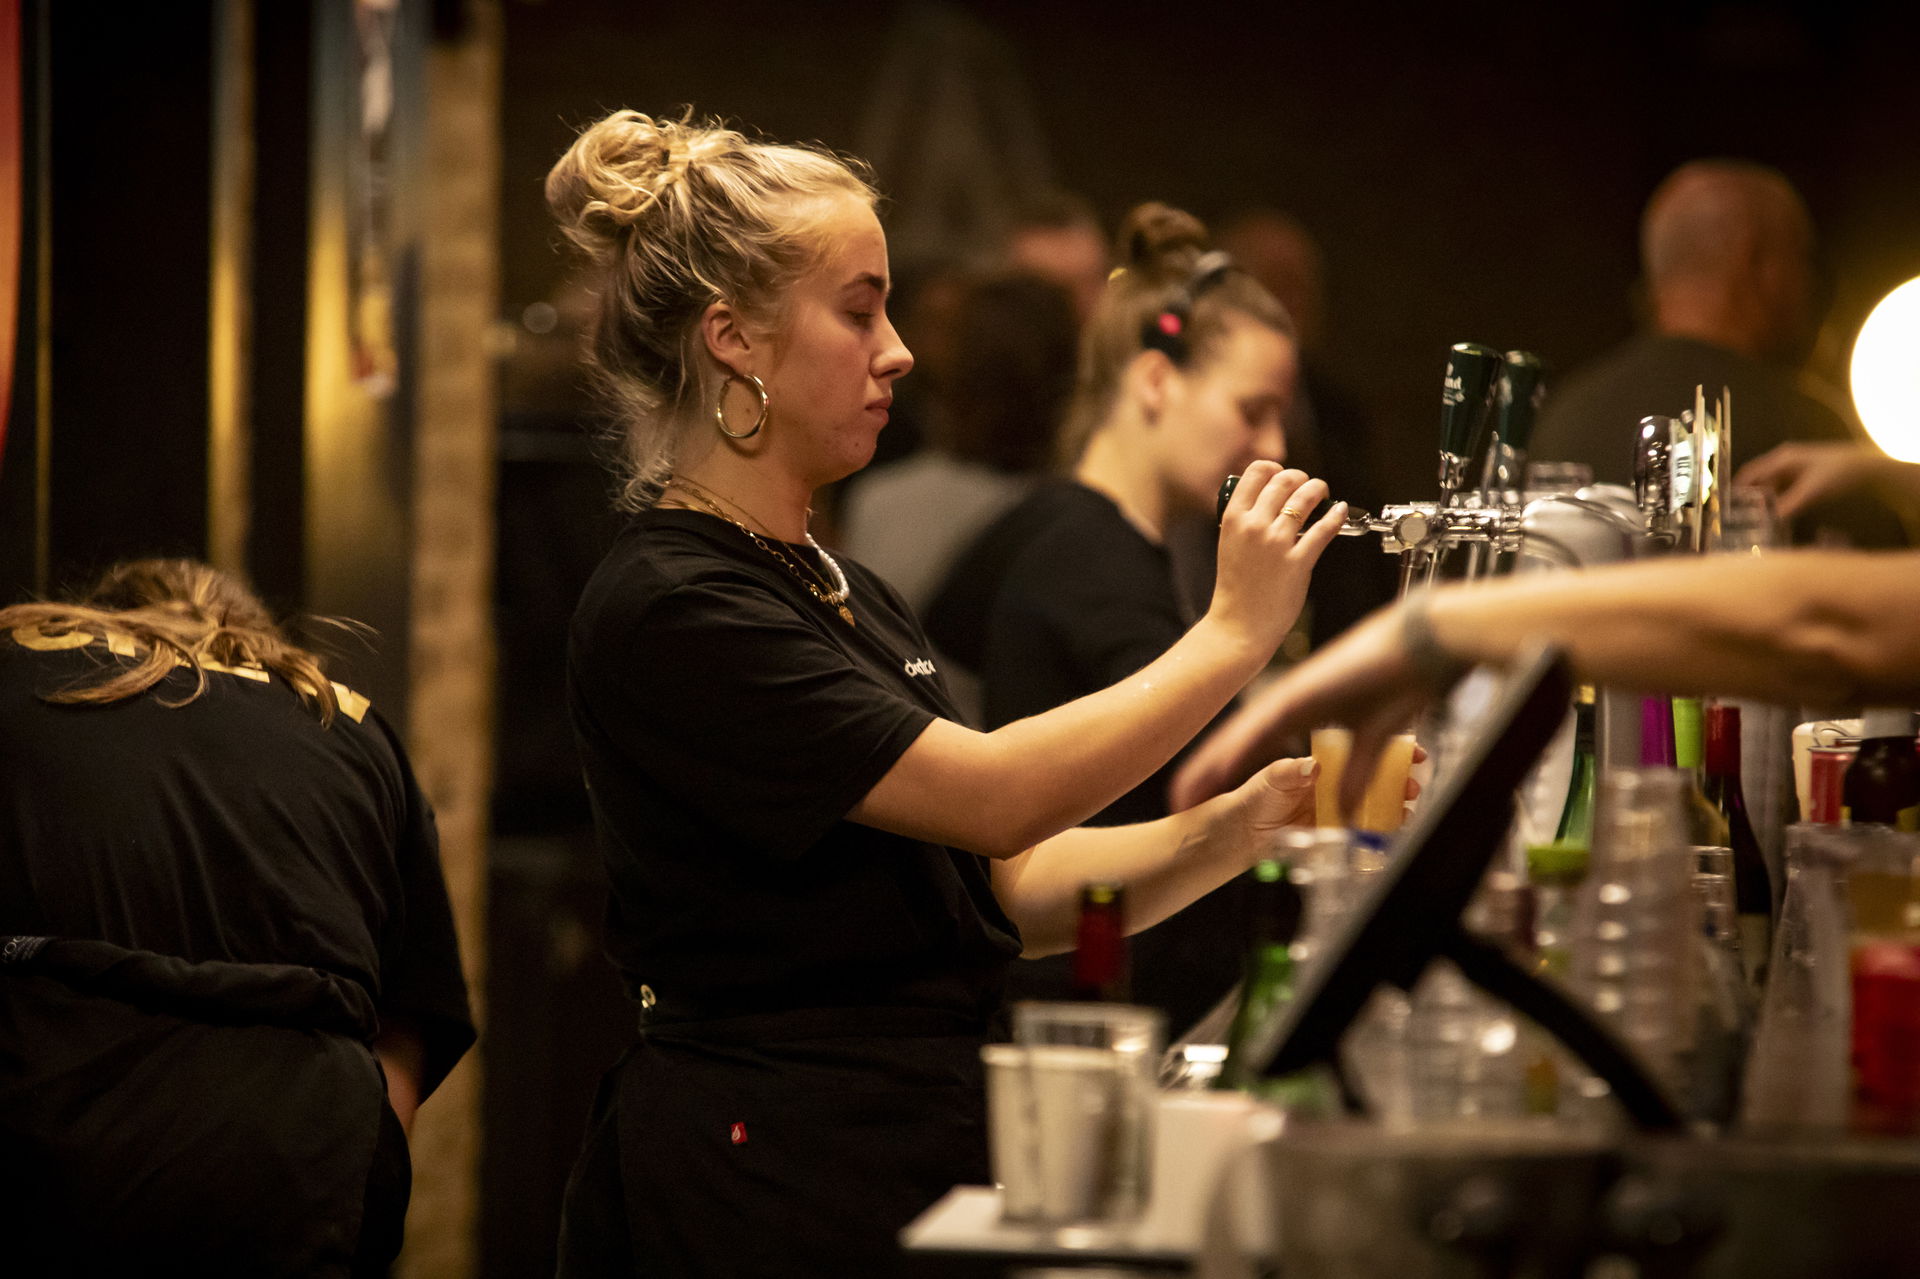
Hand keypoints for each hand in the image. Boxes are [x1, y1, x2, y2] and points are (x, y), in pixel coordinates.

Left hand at [1171, 604, 1436, 811]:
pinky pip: (1269, 724)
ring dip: (1214, 764)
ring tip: (1187, 791)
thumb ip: (1356, 774)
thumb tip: (1347, 812)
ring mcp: (1295, 694)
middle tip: (1178, 801)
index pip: (1255, 749)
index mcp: (1301, 712)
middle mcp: (1290, 703)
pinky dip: (1247, 745)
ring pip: (1243, 735)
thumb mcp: (1375, 740)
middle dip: (1208, 774)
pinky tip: (1224, 764)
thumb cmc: (1402, 680)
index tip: (1203, 798)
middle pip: (1238, 744)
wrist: (1426, 643)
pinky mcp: (1307, 690)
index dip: (1227, 773)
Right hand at [1207, 462, 1344, 657]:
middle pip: (1284, 479)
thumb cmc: (1235, 589)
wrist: (1238, 625)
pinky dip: (1336, 515)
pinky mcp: (1298, 561)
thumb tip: (1268, 501)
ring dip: (1318, 490)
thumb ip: (1245, 521)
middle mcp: (1255, 525)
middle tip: (1308, 485)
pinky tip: (1340, 511)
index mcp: (1234, 519)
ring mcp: (1277, 543)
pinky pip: (1323, 529)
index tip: (1283, 474)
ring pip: (1305, 498)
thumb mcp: (1229, 545)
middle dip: (1301, 477)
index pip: (1256, 472)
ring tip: (1323, 494)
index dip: (1274, 468)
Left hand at [1222, 751, 1424, 856]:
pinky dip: (1382, 827)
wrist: (1241, 834)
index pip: (1360, 748)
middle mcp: (1333, 782)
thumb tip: (1313, 766)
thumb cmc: (1252, 798)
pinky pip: (1363, 827)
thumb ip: (1291, 772)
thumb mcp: (1271, 779)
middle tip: (1415, 779)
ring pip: (1374, 800)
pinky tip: (1397, 826)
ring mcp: (1336, 806)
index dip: (1386, 747)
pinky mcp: (1335, 830)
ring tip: (1410, 803)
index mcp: (1320, 763)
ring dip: (1395, 801)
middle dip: (1399, 776)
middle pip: (1374, 775)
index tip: (1409, 749)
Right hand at [1734, 442, 1914, 519]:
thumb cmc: (1837, 473)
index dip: (1737, 487)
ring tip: (1759, 518)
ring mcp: (1795, 466)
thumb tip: (1769, 521)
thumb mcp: (1812, 492)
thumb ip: (1788, 506)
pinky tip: (1779, 512)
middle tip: (1742, 516)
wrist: (1867, 466)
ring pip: (1772, 484)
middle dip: (1750, 497)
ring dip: (1765, 499)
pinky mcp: (1805, 474)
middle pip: (1759, 479)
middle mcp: (1784, 460)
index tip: (1726, 504)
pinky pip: (1784, 487)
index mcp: (1782, 459)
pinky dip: (1778, 498)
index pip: (1751, 472)